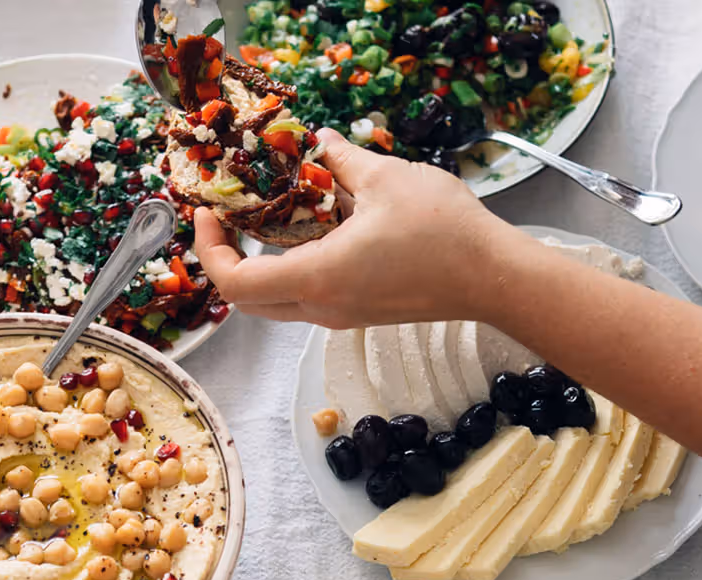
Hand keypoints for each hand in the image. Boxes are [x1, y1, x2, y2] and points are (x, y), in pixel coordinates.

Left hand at [194, 128, 529, 328]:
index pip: (235, 283)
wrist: (494, 278)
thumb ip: (342, 160)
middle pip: (248, 299)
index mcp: (318, 278)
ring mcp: (340, 315)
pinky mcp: (358, 312)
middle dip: (226, 259)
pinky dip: (292, 266)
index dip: (209, 250)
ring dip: (260, 263)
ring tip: (264, 216)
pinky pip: (306, 296)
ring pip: (276, 301)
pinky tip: (311, 227)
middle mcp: (321, 307)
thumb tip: (321, 142)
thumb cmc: (446, 233)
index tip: (207, 216)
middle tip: (224, 219)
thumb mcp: (387, 179)